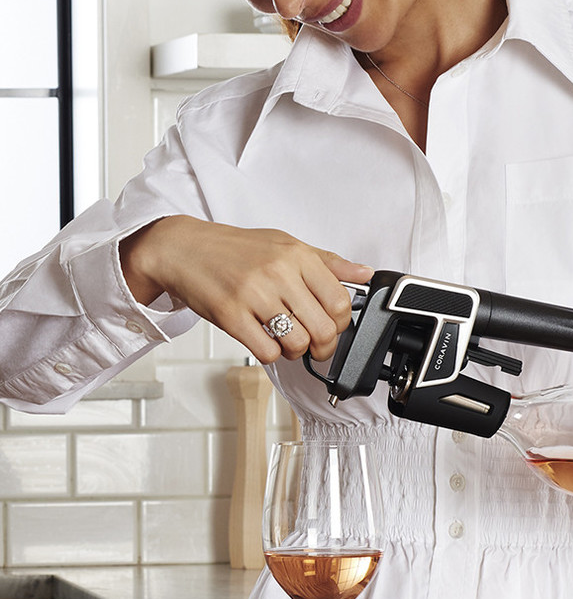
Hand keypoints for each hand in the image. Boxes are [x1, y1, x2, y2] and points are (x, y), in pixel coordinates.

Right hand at [119, 216, 373, 362]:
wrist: (182, 248)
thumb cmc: (235, 249)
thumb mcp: (285, 244)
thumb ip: (327, 262)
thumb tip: (364, 273)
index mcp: (297, 255)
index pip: (340, 301)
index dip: (341, 324)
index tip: (332, 326)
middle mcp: (278, 273)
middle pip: (323, 329)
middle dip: (323, 346)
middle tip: (314, 345)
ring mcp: (253, 294)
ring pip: (297, 344)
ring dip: (295, 351)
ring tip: (286, 340)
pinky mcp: (230, 315)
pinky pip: (267, 351)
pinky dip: (271, 354)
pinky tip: (265, 340)